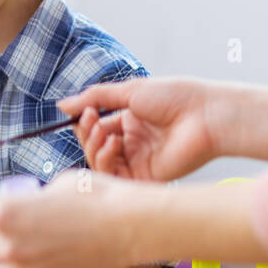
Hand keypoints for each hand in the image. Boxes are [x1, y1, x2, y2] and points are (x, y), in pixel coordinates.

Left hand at [0, 169, 147, 267]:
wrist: (131, 226)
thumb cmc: (97, 196)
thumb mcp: (55, 185)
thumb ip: (31, 200)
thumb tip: (27, 206)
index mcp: (5, 214)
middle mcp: (10, 245)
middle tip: (8, 226)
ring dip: (1, 260)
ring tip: (20, 249)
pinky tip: (39, 267)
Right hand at [58, 77, 218, 181]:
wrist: (205, 114)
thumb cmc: (175, 98)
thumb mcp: (128, 91)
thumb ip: (94, 98)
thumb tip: (62, 105)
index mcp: (130, 123)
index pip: (95, 129)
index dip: (85, 123)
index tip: (84, 111)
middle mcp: (132, 143)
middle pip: (94, 146)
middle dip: (86, 134)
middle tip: (91, 120)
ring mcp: (138, 160)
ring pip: (99, 163)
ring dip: (93, 147)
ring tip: (103, 133)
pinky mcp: (144, 176)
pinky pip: (114, 176)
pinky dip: (105, 161)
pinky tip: (112, 145)